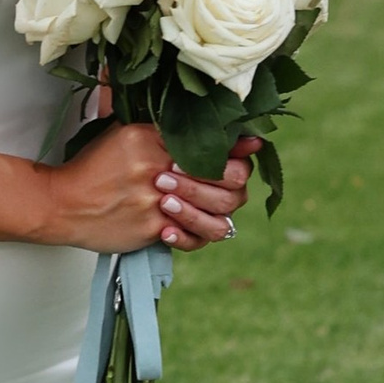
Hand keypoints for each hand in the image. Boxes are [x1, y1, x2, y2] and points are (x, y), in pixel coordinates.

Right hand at [40, 126, 257, 252]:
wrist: (61, 204)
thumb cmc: (92, 168)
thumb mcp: (122, 133)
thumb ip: (158, 126)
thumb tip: (190, 117)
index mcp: (152, 138)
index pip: (209, 140)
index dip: (236, 147)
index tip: (251, 146)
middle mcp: (159, 167)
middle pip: (225, 176)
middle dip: (233, 180)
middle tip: (226, 181)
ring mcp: (158, 201)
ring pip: (217, 210)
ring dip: (213, 208)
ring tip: (198, 205)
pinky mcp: (153, 228)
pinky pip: (193, 237)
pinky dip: (193, 234)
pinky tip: (180, 226)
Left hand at [156, 131, 258, 250]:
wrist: (129, 179)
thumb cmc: (156, 152)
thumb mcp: (174, 140)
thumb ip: (210, 139)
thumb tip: (255, 142)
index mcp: (233, 170)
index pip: (239, 174)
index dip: (212, 172)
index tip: (176, 164)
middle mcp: (231, 196)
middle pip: (227, 200)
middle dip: (194, 190)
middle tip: (162, 180)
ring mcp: (216, 219)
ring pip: (218, 227)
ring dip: (191, 216)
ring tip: (164, 203)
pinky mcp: (198, 237)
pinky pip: (197, 243)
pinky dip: (182, 238)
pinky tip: (164, 231)